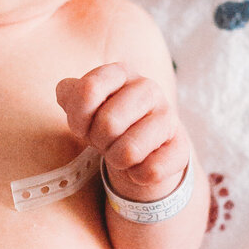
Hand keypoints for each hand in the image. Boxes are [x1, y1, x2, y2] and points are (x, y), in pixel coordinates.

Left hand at [56, 63, 188, 201]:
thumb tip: (67, 91)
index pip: (88, 90)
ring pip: (130, 150)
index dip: (77, 118)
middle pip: (108, 123)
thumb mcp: (83, 106)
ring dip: (117, 160)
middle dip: (99, 142)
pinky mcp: (181, 146)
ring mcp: (168, 116)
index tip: (83, 126)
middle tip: (105, 141)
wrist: (141, 147)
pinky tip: (140, 165)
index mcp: (121, 72)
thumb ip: (69, 94)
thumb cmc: (107, 122)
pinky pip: (152, 170)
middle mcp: (147, 88)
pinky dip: (137, 175)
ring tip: (120, 153)